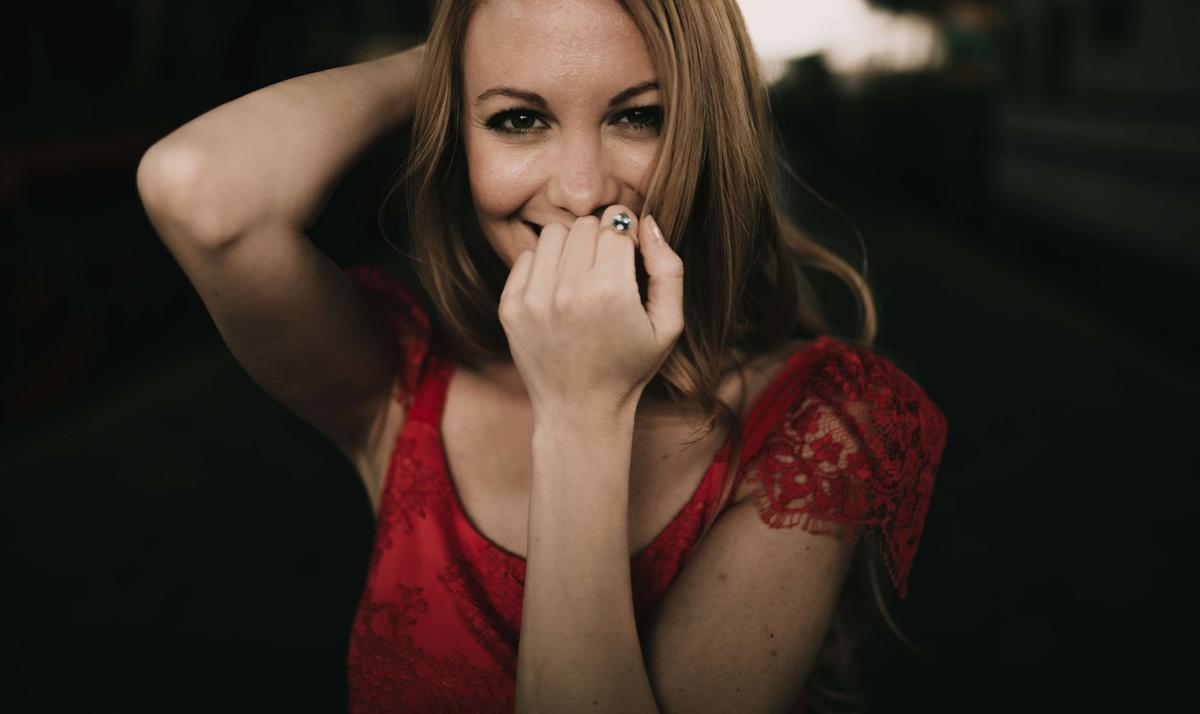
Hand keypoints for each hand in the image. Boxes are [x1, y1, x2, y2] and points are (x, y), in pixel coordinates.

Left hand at [498, 205, 684, 419]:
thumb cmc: (629, 366)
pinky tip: (558, 292)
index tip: (628, 256)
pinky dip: (544, 266)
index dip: (627, 235)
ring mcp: (534, 299)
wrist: (579, 410)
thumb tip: (647, 222)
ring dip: (570, 248)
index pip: (616, 224)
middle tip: (606, 271)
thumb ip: (668, 269)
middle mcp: (568, 291)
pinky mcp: (510, 307)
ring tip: (581, 277)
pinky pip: (527, 257)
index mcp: (611, 292)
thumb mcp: (669, 325)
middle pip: (584, 226)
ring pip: (554, 234)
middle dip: (599, 240)